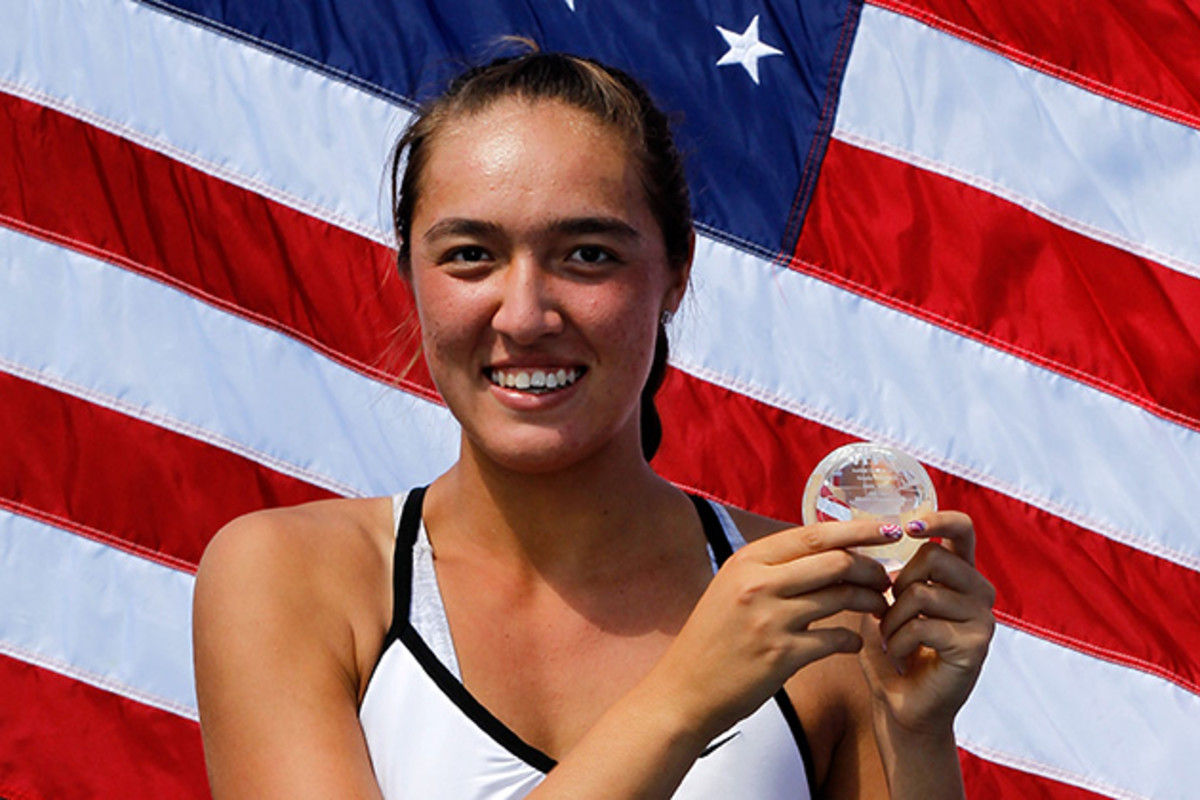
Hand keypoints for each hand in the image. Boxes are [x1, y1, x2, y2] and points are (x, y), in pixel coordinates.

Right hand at [651, 520, 898, 744]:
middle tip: (885, 579)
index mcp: (747, 561)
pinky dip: (852, 640)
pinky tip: (853, 643)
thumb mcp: (731, 588)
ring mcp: (770, 619)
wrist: (684, 690)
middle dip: (871, 568)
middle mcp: (758, 584)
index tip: (891, 529)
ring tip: (877, 608)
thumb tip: (825, 551)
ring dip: (869, 602)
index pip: (814, 535)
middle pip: (835, 561)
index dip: (859, 529)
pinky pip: (835, 640)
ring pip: (841, 598)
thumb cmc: (712, 640)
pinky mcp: (782, 655)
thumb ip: (772, 568)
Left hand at [858, 512, 995, 735]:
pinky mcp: (974, 645)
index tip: (908, 526)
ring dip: (892, 619)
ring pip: (922, 592)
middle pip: (933, 556)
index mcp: (961, 575)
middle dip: (897, 584)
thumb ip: (890, 573)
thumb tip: (869, 537)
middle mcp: (980, 591)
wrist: (904, 707)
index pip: (962, 530)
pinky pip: (922, 625)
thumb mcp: (888, 604)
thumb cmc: (894, 652)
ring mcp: (982, 619)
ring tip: (890, 639)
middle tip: (889, 614)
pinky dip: (896, 641)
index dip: (937, 520)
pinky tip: (896, 655)